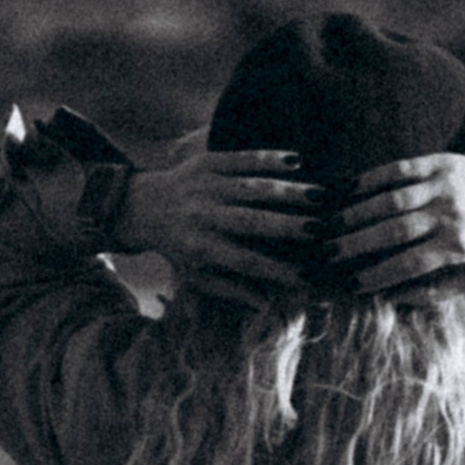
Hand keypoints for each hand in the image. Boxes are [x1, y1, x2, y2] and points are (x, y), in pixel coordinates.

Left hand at [115, 149, 325, 305]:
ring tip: (322, 195)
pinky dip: (269, 158)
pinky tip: (298, 161)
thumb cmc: (180, 248)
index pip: (243, 260)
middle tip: (323, 228)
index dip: (274, 269)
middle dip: (287, 225)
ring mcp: (204, 186)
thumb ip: (232, 289)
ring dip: (288, 191)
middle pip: (250, 222)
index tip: (306, 275)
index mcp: (200, 247)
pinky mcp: (207, 162)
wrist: (142, 207)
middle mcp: (201, 216)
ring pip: (251, 188)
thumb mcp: (198, 275)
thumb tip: (268, 305)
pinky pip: (242, 158)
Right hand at [326, 157, 464, 296]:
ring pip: (391, 199)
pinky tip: (343, 190)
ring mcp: (447, 184)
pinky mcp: (443, 161)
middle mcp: (454, 213)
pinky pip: (399, 169)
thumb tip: (388, 299)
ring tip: (324, 226)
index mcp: (461, 245)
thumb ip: (432, 292)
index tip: (348, 285)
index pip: (409, 264)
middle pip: (394, 230)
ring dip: (354, 213)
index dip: (376, 276)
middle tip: (323, 255)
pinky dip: (369, 179)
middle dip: (354, 244)